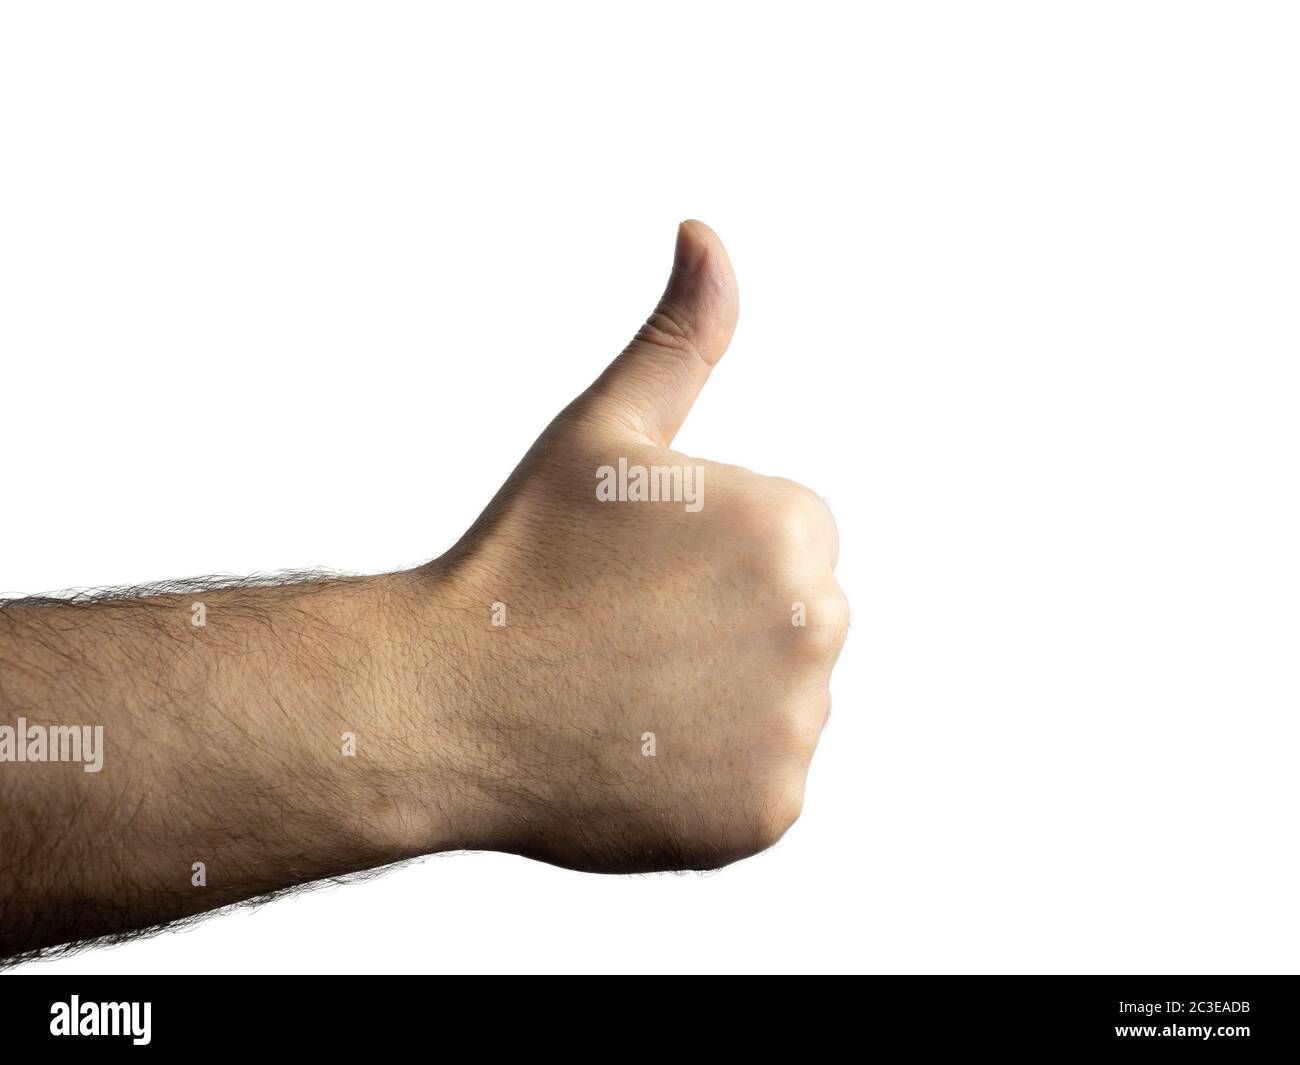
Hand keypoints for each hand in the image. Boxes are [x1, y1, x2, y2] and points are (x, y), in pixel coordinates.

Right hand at [398, 221, 847, 870]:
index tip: (636, 580)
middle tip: (626, 641)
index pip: (793, 542)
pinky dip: (713, 782)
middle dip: (725, 628)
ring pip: (783, 705)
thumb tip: (708, 233)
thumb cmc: (517, 560)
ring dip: (722, 704)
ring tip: (626, 698)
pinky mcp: (769, 811)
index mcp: (794, 526)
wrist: (439, 702)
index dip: (707, 559)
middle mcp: (821, 624)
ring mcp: (796, 726)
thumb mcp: (602, 433)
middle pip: (798, 622)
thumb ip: (680, 338)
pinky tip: (638, 758)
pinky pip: (763, 784)